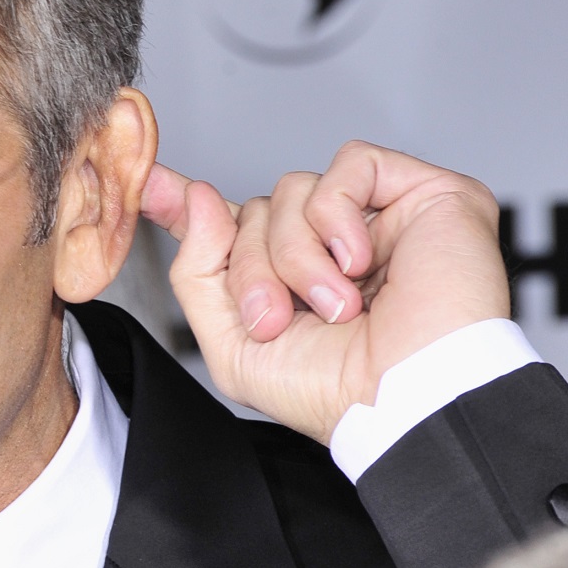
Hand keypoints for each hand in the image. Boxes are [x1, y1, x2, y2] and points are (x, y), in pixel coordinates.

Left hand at [141, 141, 510, 442]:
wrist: (406, 402)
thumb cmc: (335, 392)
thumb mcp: (233, 346)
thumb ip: (198, 272)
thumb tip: (197, 198)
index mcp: (285, 280)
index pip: (226, 225)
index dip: (182, 202)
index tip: (146, 183)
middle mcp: (327, 245)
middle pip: (252, 211)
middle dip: (251, 265)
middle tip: (278, 317)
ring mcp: (376, 218)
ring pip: (292, 190)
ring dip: (297, 254)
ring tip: (337, 305)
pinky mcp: (421, 194)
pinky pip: (350, 166)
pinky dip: (340, 216)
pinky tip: (361, 262)